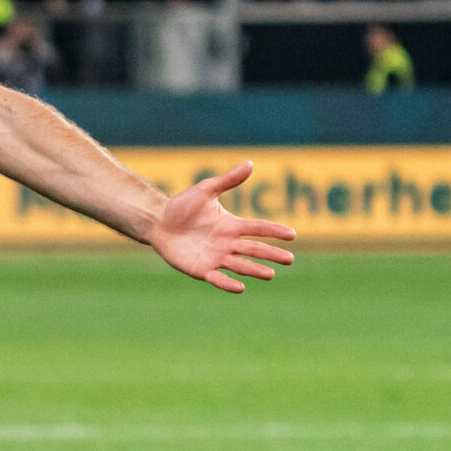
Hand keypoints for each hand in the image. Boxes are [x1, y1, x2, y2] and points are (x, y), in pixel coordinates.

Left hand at [150, 161, 297, 293]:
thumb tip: (250, 163)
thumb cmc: (182, 206)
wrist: (157, 222)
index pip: (258, 228)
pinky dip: (228, 283)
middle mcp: (227, 243)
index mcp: (231, 225)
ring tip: (270, 274)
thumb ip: (227, 180)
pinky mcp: (201, 269)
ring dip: (255, 270)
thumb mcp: (205, 190)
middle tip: (289, 259)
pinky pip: (217, 278)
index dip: (274, 231)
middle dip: (272, 254)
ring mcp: (215, 257)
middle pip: (254, 249)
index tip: (292, 234)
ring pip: (240, 265)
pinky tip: (241, 287)